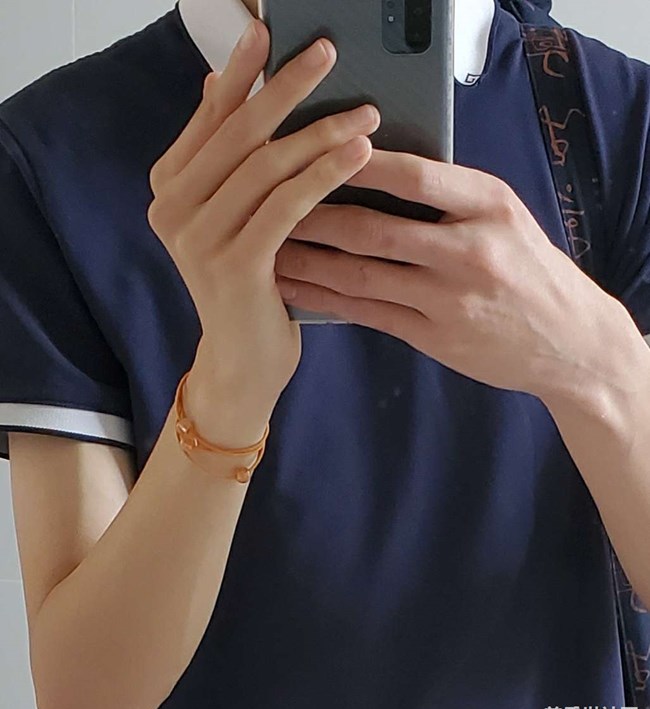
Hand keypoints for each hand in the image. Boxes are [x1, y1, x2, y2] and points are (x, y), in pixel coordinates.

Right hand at [146, 20, 379, 441]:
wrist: (242, 358)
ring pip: (266, 169)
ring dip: (320, 134)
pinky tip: (359, 156)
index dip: (241, 73)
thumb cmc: (247, 283)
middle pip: (238, 134)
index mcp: (170, 187)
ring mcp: (198, 239)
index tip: (269, 33)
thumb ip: (223, 158)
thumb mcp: (230, 216)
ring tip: (366, 112)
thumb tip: (215, 85)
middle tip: (328, 54)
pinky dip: (324, 177)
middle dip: (286, 89)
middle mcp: (173, 209)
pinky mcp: (233, 266)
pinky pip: (285, 208)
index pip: (210, 118)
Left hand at [275, 150, 624, 401]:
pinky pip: (367, 313)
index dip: (355, 162)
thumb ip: (449, 196)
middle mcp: (469, 250)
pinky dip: (325, 300)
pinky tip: (294, 289)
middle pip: (373, 229)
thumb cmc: (528, 268)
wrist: (567, 341)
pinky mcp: (434, 336)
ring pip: (361, 276)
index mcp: (489, 205)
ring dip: (307, 261)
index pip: (413, 175)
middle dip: (311, 216)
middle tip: (264, 203)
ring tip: (264, 247)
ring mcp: (450, 299)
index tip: (308, 150)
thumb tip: (372, 168)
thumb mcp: (503, 216)